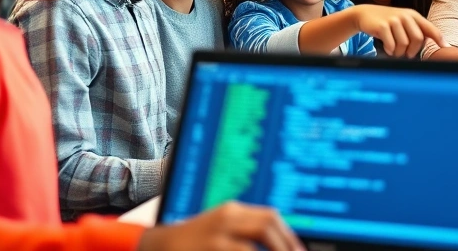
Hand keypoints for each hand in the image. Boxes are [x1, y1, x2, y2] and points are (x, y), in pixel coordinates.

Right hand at [138, 202, 304, 250]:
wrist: (159, 245)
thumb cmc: (194, 240)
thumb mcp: (221, 227)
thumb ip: (245, 229)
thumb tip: (279, 241)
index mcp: (232, 210)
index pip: (270, 216)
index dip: (289, 235)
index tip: (298, 250)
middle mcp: (226, 218)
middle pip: (267, 225)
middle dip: (286, 244)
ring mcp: (216, 235)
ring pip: (254, 244)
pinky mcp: (210, 248)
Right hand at [351, 5, 445, 56]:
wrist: (365, 14)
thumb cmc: (388, 22)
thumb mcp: (404, 22)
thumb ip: (418, 31)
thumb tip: (439, 44)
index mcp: (413, 15)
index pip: (430, 28)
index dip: (439, 38)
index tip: (446, 47)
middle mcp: (405, 16)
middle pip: (417, 39)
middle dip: (413, 51)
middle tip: (407, 54)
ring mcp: (393, 20)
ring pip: (404, 44)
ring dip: (399, 52)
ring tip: (394, 50)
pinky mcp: (382, 26)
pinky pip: (391, 45)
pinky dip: (390, 50)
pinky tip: (387, 48)